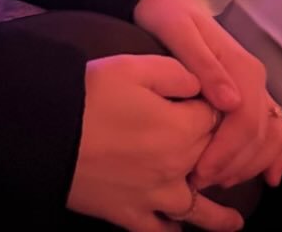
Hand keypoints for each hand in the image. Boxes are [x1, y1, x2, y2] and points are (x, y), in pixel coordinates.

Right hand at [67, 55, 243, 231]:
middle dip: (215, 150)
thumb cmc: (88, 94)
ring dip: (219, 215)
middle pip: (209, 159)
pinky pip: (161, 231)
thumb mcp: (130, 66)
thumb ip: (173, 71)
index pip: (213, 116)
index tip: (198, 99)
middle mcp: (178, 167)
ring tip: (233, 220)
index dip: (207, 105)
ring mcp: (156, 196)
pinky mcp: (129, 214)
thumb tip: (199, 84)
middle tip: (214, 145)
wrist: (48, 131)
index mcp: (182, 128)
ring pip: (199, 211)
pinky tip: (177, 230)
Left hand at [133, 0, 281, 190]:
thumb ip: (202, 64)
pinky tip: (269, 179)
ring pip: (269, 136)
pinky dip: (275, 156)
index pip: (244, 120)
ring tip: (218, 181)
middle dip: (232, 164)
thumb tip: (230, 102)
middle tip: (200, 183)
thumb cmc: (164, 15)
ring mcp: (254, 88)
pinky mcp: (247, 94)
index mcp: (241, 67)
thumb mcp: (176, 32)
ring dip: (249, 165)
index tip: (199, 172)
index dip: (225, 151)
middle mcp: (255, 79)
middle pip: (258, 134)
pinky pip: (273, 129)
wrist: (163, 0)